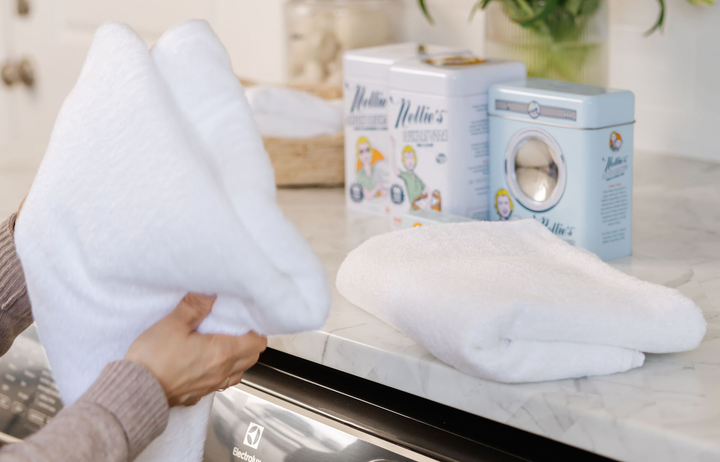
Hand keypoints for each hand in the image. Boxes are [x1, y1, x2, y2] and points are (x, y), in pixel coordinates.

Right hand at [125, 294, 266, 406]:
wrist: (134, 392)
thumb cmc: (153, 360)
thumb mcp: (173, 323)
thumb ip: (195, 306)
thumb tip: (211, 292)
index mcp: (222, 352)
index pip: (257, 343)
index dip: (256, 330)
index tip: (247, 320)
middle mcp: (221, 372)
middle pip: (252, 357)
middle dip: (249, 342)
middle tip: (236, 329)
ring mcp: (211, 386)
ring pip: (238, 372)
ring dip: (238, 359)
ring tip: (224, 344)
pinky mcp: (197, 394)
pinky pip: (220, 383)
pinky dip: (221, 372)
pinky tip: (208, 363)